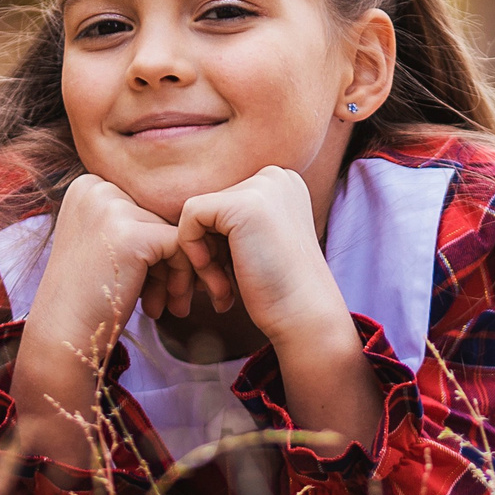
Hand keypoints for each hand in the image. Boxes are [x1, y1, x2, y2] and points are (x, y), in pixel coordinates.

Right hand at [14, 175, 180, 454]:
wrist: (62, 337)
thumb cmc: (86, 299)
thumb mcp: (104, 246)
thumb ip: (135, 222)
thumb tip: (189, 219)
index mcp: (88, 185)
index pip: (144, 206)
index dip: (152, 248)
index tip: (149, 283)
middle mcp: (98, 188)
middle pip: (160, 218)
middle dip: (166, 263)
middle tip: (163, 301)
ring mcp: (114, 208)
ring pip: (174, 233)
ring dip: (176, 274)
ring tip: (164, 307)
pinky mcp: (134, 235)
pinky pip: (180, 248)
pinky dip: (181, 279)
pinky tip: (160, 308)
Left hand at [170, 167, 340, 347]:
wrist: (305, 317)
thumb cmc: (279, 291)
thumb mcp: (257, 244)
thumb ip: (231, 223)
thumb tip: (188, 214)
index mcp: (282, 183)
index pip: (224, 205)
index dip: (219, 245)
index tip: (232, 278)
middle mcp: (275, 176)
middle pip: (210, 208)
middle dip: (209, 252)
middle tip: (225, 289)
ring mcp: (262, 186)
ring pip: (198, 213)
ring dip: (202, 258)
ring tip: (222, 291)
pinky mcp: (243, 203)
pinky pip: (191, 215)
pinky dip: (193, 251)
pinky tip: (218, 279)